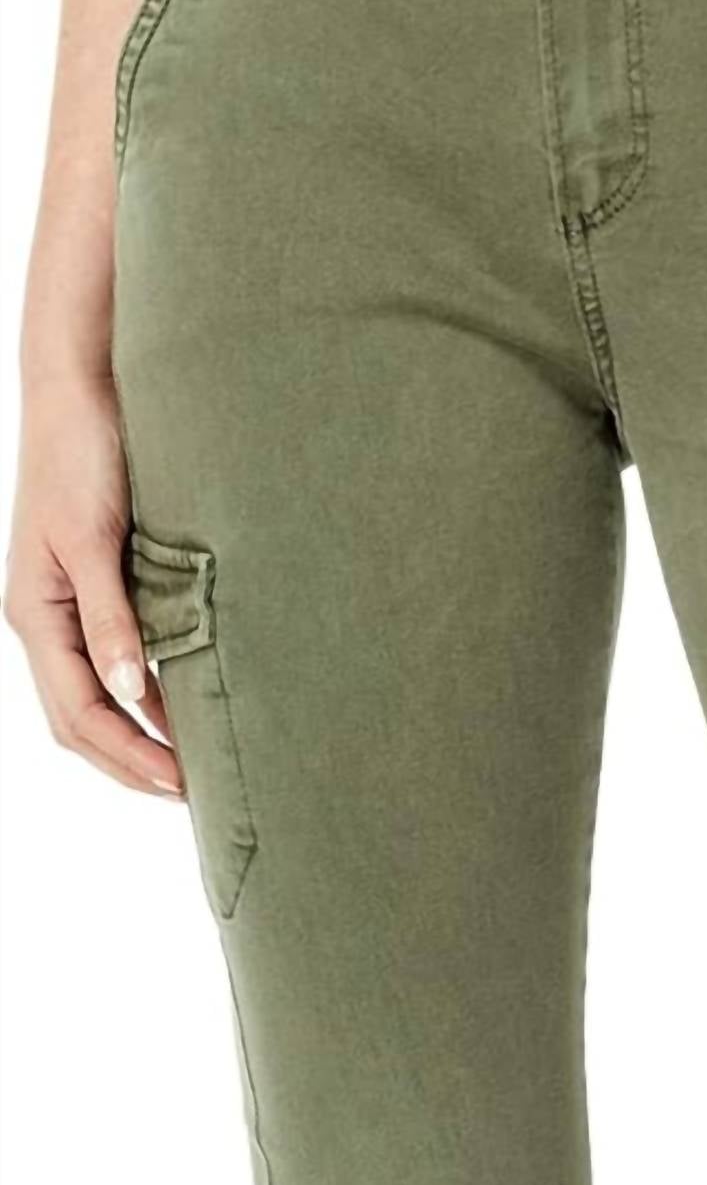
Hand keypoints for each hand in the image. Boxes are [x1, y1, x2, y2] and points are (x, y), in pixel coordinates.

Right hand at [5, 368, 181, 795]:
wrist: (81, 390)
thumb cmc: (81, 453)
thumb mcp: (94, 538)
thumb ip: (112, 618)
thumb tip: (133, 695)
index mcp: (35, 616)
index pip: (79, 714)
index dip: (128, 755)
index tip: (181, 783)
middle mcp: (47, 622)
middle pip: (83, 722)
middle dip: (132, 763)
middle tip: (193, 794)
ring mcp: (68, 610)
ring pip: (97, 700)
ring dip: (140, 739)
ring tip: (190, 770)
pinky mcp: (97, 590)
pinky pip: (116, 664)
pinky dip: (149, 696)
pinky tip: (183, 711)